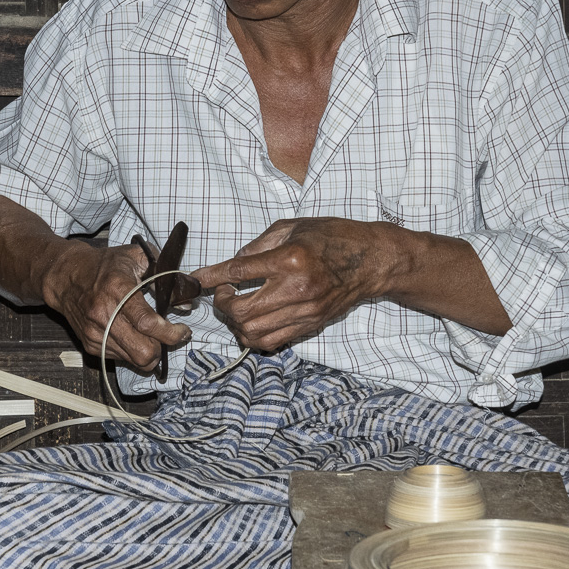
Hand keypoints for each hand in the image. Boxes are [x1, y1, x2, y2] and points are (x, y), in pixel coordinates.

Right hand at [43, 241, 191, 370]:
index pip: (147, 323)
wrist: (66, 276)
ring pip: (134, 360)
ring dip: (149, 351)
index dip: (170, 333)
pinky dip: (133, 350)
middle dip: (162, 348)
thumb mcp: (137, 256)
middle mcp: (104, 314)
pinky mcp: (90, 344)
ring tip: (152, 335)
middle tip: (169, 336)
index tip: (183, 331)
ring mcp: (95, 332)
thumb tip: (185, 302)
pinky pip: (121, 359)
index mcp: (118, 289)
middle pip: (142, 351)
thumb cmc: (105, 265)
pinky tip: (133, 334)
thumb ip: (165, 276)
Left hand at [191, 218, 388, 352]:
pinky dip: (254, 335)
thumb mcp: (294, 226)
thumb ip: (260, 243)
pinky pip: (272, 342)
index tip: (196, 279)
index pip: (239, 271)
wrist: (372, 261)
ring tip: (238, 308)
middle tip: (226, 293)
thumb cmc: (334, 237)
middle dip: (223, 305)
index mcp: (290, 258)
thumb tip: (234, 261)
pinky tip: (253, 320)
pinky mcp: (311, 325)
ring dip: (236, 324)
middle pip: (242, 312)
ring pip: (253, 333)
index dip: (212, 276)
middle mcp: (297, 289)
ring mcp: (305, 312)